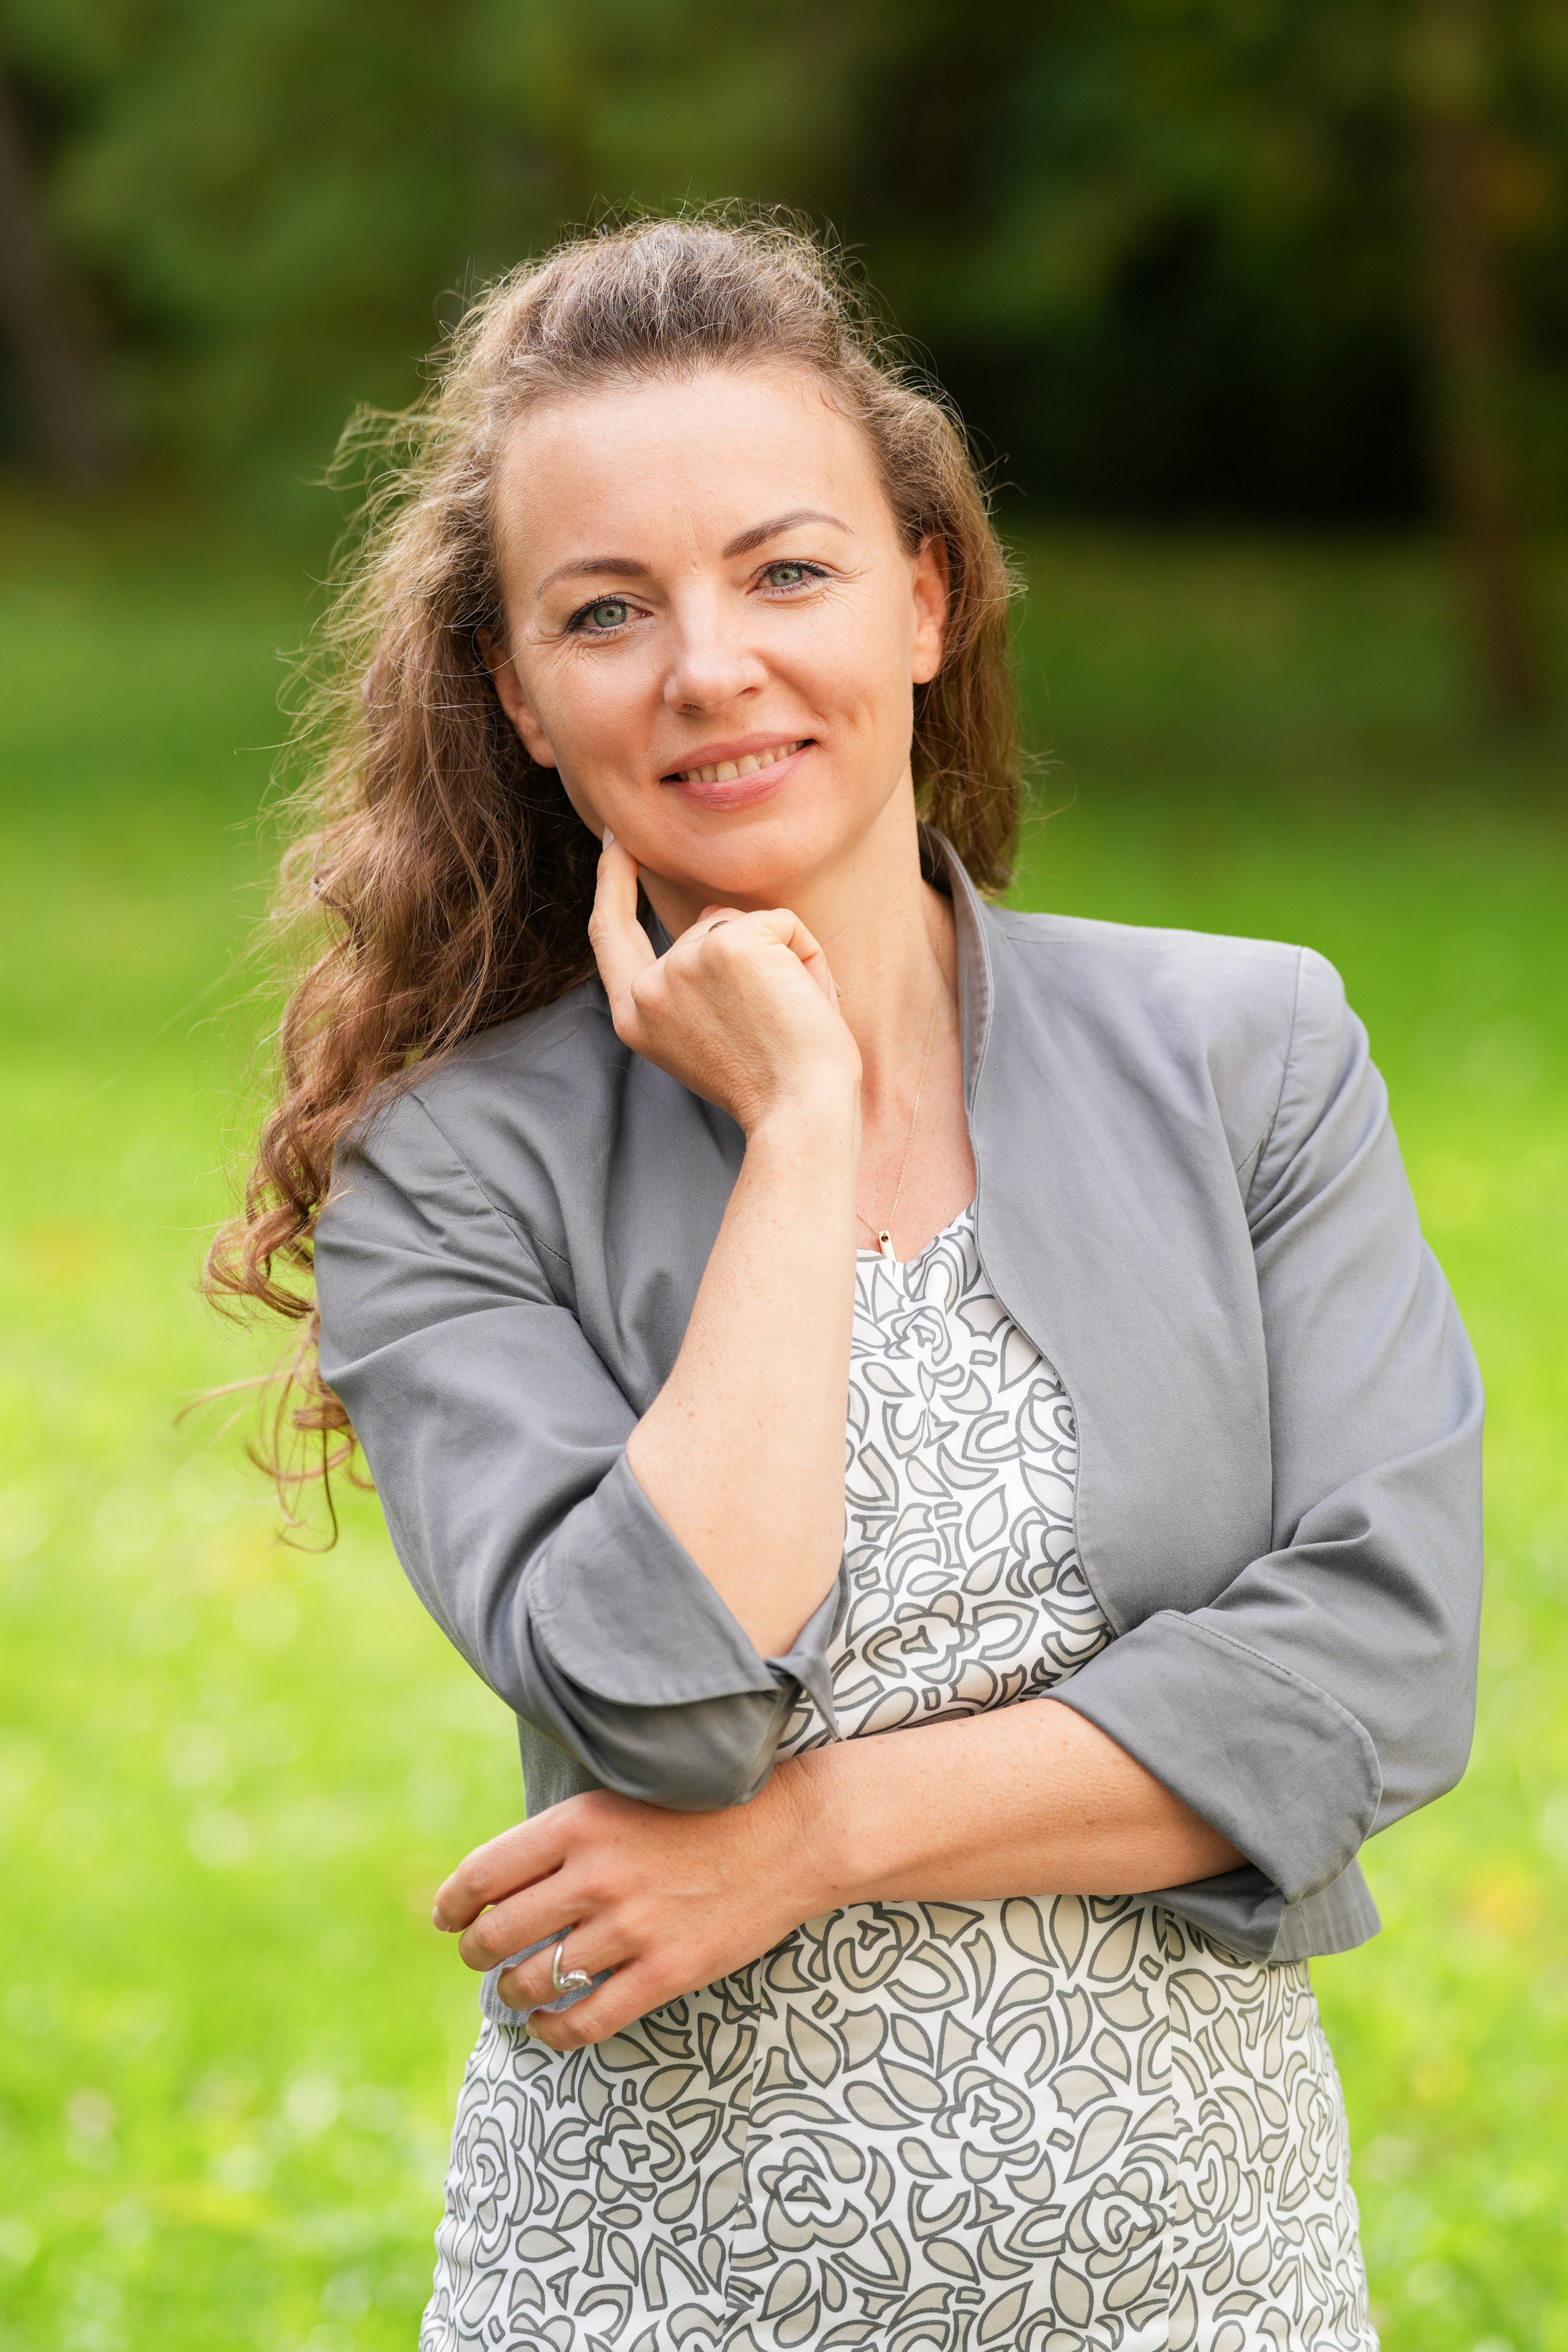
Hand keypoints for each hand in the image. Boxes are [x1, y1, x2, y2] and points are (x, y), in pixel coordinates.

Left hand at [432, 1767, 821, 2049]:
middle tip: (481, 1955)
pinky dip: (552, 2031)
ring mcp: (630, 1929)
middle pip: (498, 1932)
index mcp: (578, 1823)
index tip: (448, 1916)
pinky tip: (548, 2023)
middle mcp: (595, 1876)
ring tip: (514, 1988)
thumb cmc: (703, 1812)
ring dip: (511, 1991)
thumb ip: (564, 1838)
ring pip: (534, 1979)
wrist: (791, 1834)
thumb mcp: (622, 1801)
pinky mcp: (665, 1973)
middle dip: (477, 1951)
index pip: (483, 1873)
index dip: (453, 1903)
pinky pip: (585, 2022)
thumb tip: (499, 1883)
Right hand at [588, 834, 858, 1133]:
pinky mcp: (730, 944)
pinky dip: (807, 957)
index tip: (618, 842)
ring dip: (784, 961)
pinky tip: (804, 1002)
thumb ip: (695, 981)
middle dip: (755, 948)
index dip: (612, 881)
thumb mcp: (708, 1033)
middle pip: (706, 924)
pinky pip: (782, 922)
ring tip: (791, 1018)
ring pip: (748, 923)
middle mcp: (648, 988)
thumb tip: (710, 920)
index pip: (611, 932)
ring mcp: (684, 962)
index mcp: (635, 1016)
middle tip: (778, 1015)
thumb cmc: (774, 1086)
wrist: (801, 1113)